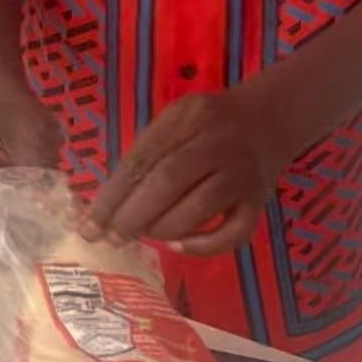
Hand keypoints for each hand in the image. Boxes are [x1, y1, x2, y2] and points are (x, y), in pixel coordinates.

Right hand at [0, 93, 59, 262]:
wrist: (2, 104)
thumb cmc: (17, 117)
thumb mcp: (33, 140)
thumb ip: (37, 178)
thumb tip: (50, 216)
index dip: (9, 233)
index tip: (36, 249)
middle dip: (6, 247)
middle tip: (37, 261)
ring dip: (2, 247)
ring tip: (33, 257)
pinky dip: (0, 239)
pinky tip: (25, 246)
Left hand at [84, 83, 291, 255]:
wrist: (271, 116)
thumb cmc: (209, 122)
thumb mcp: (177, 119)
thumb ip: (148, 152)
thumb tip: (108, 205)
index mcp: (187, 117)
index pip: (141, 159)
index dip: (111, 196)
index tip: (89, 225)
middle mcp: (217, 142)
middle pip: (167, 182)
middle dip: (132, 216)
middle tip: (112, 238)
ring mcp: (242, 172)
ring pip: (199, 208)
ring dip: (162, 229)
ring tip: (144, 235)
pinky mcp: (261, 199)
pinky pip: (234, 232)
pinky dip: (204, 245)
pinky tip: (179, 245)